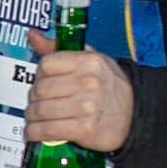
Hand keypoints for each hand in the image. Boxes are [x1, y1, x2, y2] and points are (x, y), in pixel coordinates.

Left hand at [24, 30, 133, 152]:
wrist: (135, 115)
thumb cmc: (108, 86)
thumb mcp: (89, 60)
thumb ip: (58, 48)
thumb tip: (32, 35)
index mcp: (89, 61)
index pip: (45, 64)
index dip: (39, 75)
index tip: (41, 82)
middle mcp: (89, 82)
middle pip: (40, 89)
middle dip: (33, 99)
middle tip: (36, 103)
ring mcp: (87, 106)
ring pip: (40, 110)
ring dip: (31, 117)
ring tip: (33, 118)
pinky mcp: (85, 128)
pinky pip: (48, 130)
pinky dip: (35, 132)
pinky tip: (34, 132)